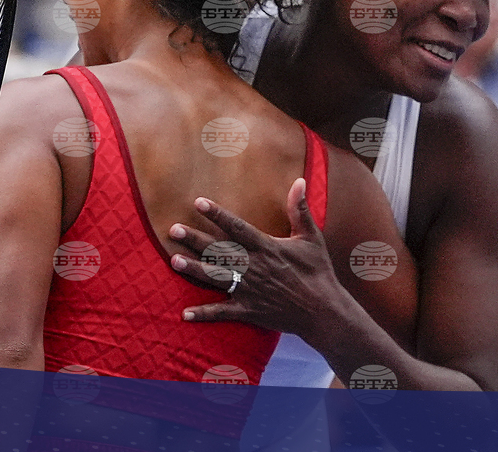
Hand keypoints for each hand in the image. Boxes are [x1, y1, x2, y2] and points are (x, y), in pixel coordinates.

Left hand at [168, 179, 349, 341]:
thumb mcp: (311, 238)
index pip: (236, 227)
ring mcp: (250, 290)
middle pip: (219, 250)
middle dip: (195, 240)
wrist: (324, 311)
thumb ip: (300, 210)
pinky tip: (184, 315)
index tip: (198, 202)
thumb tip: (298, 181)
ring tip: (173, 261)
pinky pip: (222, 312)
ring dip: (194, 270)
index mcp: (267, 247)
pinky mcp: (249, 311)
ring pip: (216, 277)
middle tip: (172, 230)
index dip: (217, 214)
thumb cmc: (318, 271)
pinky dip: (204, 314)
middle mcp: (254, 267)